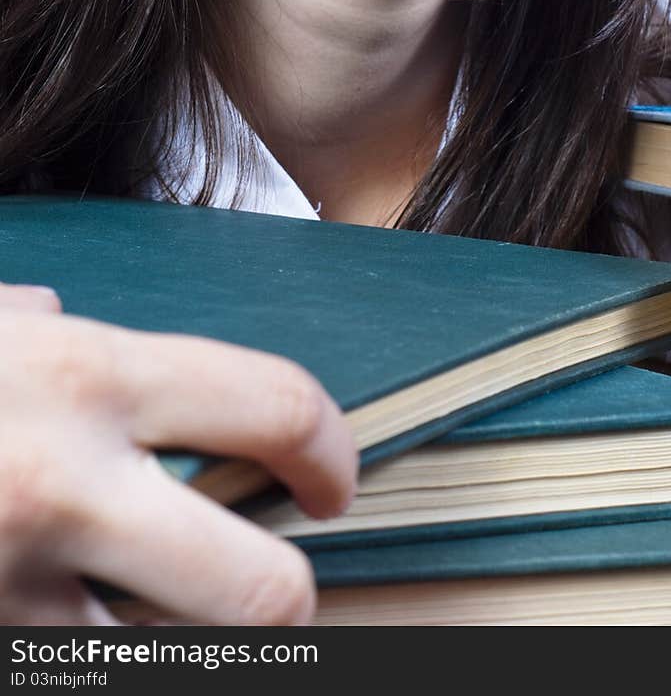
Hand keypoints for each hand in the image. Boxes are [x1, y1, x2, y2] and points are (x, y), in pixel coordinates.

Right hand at [0, 282, 357, 624]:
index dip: (332, 452)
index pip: (277, 409)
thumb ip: (29, 327)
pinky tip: (56, 609)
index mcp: (88, 375)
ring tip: (151, 600)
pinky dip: (82, 648)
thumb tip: (46, 314)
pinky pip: (75, 665)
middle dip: (286, 596)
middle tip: (277, 587)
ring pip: (170, 655)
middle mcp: (68, 486)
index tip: (334, 482)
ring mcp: (17, 582)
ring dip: (177, 632)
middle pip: (260, 585)